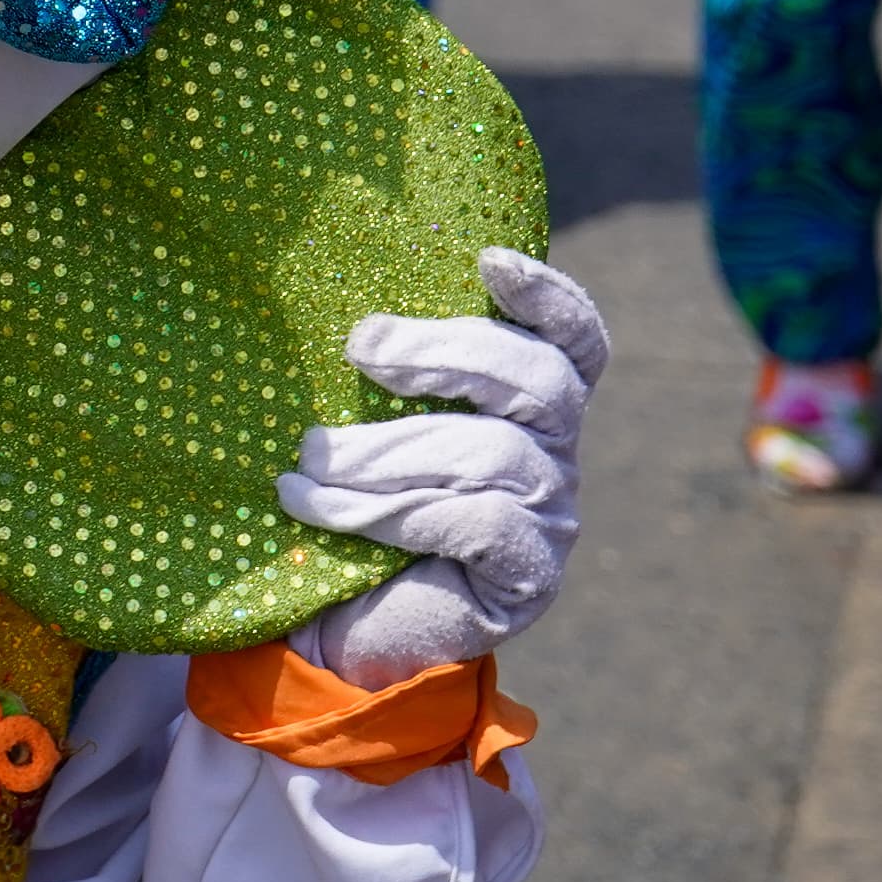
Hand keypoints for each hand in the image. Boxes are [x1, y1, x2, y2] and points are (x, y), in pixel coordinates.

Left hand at [278, 249, 609, 685]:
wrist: (334, 621)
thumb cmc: (345, 499)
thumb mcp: (362, 420)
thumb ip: (381, 367)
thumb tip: (345, 307)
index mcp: (527, 403)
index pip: (574, 341)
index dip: (547, 297)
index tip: (488, 260)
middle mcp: (554, 452)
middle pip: (538, 381)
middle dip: (446, 354)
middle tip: (360, 348)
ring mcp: (552, 516)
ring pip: (490, 455)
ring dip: (384, 453)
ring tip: (307, 464)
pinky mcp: (530, 577)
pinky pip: (479, 523)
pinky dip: (391, 512)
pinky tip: (324, 512)